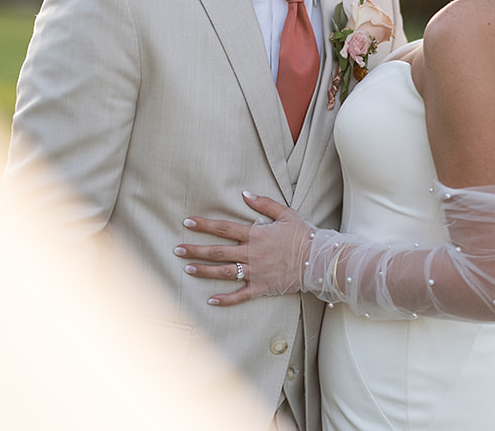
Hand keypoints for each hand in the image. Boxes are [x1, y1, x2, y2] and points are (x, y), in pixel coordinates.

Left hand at [174, 192, 312, 306]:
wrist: (318, 260)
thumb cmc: (303, 236)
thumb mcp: (286, 214)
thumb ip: (264, 204)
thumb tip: (245, 194)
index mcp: (256, 235)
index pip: (224, 228)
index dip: (204, 225)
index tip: (187, 223)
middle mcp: (252, 254)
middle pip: (218, 251)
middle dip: (196, 250)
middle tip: (177, 249)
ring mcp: (255, 272)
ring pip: (224, 272)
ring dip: (204, 271)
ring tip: (187, 269)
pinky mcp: (261, 287)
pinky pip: (240, 295)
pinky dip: (225, 299)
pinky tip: (210, 300)